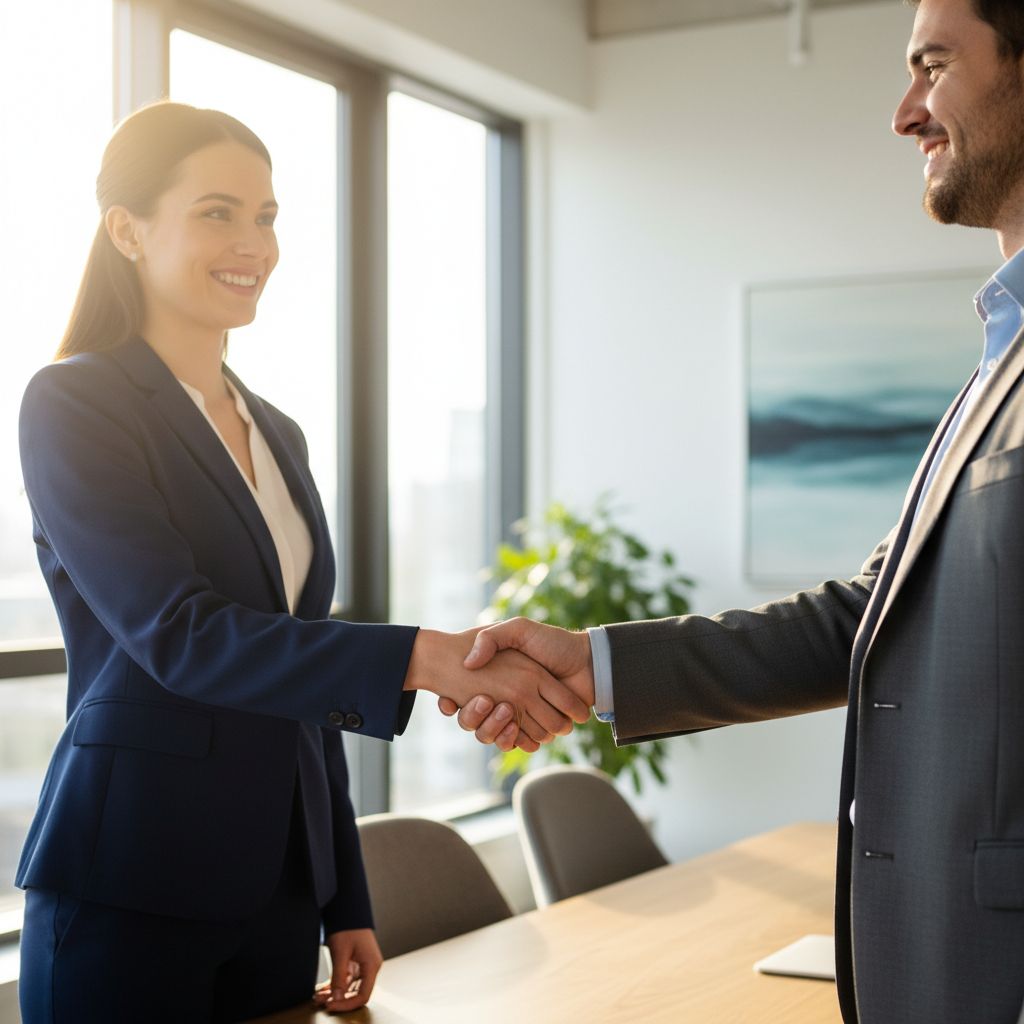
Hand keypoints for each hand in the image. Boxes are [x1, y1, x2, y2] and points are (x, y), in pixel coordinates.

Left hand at [313, 927, 381, 1012]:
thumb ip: (339, 977)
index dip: (347, 1004)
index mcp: (372, 964)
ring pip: (349, 987)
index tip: (331, 1005)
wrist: (347, 908)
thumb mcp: (341, 952)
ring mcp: (362, 965)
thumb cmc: (347, 926)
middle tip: (321, 1001)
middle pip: (356, 993)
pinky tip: (322, 989)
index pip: (363, 995)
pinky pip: (345, 979)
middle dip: (338, 999)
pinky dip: (334, 985)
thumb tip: (337, 999)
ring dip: (334, 993)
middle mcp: (370, 967)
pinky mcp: (354, 962)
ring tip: (317, 995)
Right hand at [438, 619, 595, 750]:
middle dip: (472, 716)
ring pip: (491, 735)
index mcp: (497, 678)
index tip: (448, 701)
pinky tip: (511, 726)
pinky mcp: (536, 729)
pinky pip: (515, 743)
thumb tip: (468, 662)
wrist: (587, 662)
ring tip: (501, 709)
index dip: (451, 703)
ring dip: (491, 729)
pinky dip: (511, 740)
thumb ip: (492, 637)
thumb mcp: (519, 629)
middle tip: (483, 701)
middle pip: (473, 721)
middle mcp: (505, 699)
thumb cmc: (553, 643)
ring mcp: (520, 716)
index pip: (463, 697)